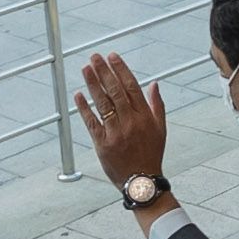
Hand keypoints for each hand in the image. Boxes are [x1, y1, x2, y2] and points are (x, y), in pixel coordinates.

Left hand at [75, 52, 170, 187]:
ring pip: (102, 103)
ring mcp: (115, 132)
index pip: (131, 87)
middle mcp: (130, 122)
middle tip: (95, 56)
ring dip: (93, 84)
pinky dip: (84, 108)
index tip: (112, 56)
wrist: (141, 181)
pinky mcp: (102, 143)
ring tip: (85, 68)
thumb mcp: (160, 129)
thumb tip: (154, 83)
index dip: (121, 70)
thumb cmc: (151, 154)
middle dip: (104, 72)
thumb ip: (156, 105)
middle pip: (115, 91)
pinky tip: (78, 94)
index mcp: (145, 117)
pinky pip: (91, 122)